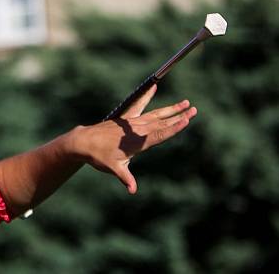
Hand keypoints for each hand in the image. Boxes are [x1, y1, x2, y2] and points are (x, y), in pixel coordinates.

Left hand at [72, 86, 196, 193]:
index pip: (159, 134)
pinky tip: (153, 87)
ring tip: (185, 103)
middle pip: (162, 122)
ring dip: (171, 109)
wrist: (83, 141)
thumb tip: (132, 190)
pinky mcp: (126, 119)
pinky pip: (140, 106)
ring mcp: (131, 123)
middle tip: (194, 110)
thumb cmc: (99, 156)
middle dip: (179, 116)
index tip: (186, 120)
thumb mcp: (114, 168)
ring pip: (155, 114)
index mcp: (136, 141)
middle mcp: (136, 129)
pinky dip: (148, 97)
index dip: (174, 128)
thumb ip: (126, 178)